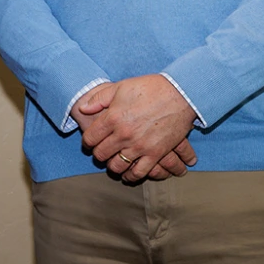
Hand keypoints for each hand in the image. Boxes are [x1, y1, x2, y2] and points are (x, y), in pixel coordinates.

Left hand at [77, 75, 197, 182]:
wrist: (180, 94)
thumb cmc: (149, 88)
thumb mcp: (120, 87)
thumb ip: (98, 98)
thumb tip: (83, 108)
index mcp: (112, 118)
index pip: (90, 138)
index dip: (87, 142)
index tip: (89, 142)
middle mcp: (123, 134)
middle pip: (101, 154)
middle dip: (98, 154)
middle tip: (100, 152)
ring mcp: (139, 146)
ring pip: (117, 166)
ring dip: (112, 166)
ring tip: (113, 162)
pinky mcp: (155, 154)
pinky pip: (139, 172)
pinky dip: (131, 176)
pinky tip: (128, 174)